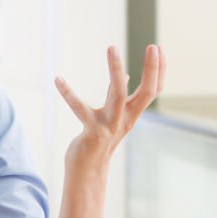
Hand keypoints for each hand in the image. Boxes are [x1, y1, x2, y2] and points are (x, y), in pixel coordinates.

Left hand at [55, 44, 165, 165]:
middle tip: (153, 45)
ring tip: (112, 47)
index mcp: (131, 114)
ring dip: (116, 69)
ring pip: (118, 93)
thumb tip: (125, 76)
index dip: (159, 70)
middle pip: (147, 92)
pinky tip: (57, 79)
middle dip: (152, 69)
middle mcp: (125, 119)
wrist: (87, 171)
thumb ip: (121, 98)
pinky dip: (68, 93)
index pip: (154, 90)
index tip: (159, 47)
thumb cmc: (99, 141)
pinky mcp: (92, 131)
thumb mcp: (113, 118)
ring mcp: (110, 125)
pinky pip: (79, 108)